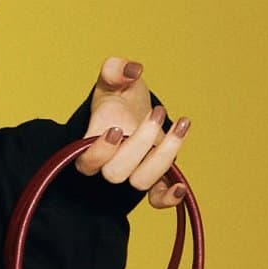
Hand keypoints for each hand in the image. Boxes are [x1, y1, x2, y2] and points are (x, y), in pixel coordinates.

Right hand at [74, 56, 188, 209]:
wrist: (134, 112)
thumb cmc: (118, 98)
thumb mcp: (113, 78)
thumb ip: (115, 70)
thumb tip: (132, 70)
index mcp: (93, 143)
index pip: (87, 161)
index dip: (100, 151)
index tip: (116, 128)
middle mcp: (111, 163)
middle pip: (117, 172)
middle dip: (140, 143)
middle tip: (156, 112)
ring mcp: (132, 173)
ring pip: (141, 181)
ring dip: (163, 156)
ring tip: (181, 124)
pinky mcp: (153, 180)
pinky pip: (157, 198)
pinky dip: (168, 197)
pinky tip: (181, 186)